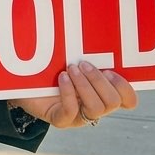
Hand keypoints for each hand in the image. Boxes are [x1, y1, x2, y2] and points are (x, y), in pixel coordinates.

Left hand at [12, 62, 138, 128]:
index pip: (128, 100)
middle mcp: (95, 108)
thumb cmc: (53, 69)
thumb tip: (99, 35)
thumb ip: (89, 55)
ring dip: (85, 85)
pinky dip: (68, 92)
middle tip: (83, 64)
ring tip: (71, 69)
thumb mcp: (74, 61)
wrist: (25, 84)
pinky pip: (71, 111)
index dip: (125, 88)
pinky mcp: (60, 120)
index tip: (109, 70)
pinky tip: (62, 77)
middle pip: (113, 102)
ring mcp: (79, 117)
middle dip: (99, 80)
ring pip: (96, 109)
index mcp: (104, 94)